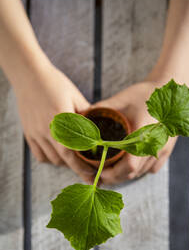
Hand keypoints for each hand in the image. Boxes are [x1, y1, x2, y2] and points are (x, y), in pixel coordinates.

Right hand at [14, 63, 95, 181]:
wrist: (29, 75)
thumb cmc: (55, 84)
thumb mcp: (76, 97)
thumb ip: (87, 115)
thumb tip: (98, 128)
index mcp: (62, 122)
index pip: (73, 153)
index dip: (83, 167)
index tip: (93, 174)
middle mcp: (47, 131)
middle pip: (63, 159)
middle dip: (77, 167)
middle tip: (88, 171)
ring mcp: (36, 134)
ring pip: (52, 159)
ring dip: (64, 161)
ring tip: (75, 158)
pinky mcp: (28, 133)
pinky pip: (39, 154)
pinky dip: (49, 157)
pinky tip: (58, 153)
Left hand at [93, 82, 176, 184]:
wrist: (171, 93)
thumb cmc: (146, 94)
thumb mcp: (122, 99)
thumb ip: (102, 108)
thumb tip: (82, 115)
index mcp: (143, 135)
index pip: (128, 166)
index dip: (112, 172)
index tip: (99, 170)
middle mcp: (155, 146)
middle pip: (133, 173)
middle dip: (114, 176)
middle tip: (100, 171)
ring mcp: (162, 149)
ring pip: (141, 173)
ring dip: (125, 174)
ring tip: (111, 169)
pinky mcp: (166, 150)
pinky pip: (150, 168)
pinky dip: (138, 170)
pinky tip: (128, 163)